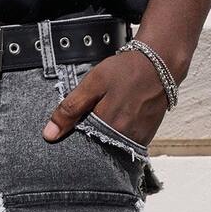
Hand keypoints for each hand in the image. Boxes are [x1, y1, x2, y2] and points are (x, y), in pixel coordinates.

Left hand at [43, 48, 167, 146]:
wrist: (161, 63)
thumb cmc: (126, 70)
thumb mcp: (93, 83)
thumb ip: (70, 109)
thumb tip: (49, 134)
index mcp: (107, 127)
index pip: (81, 145)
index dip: (75, 137)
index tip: (74, 127)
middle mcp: (123, 138)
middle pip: (97, 148)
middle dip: (91, 138)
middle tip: (95, 116)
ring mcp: (136, 140)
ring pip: (112, 147)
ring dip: (106, 138)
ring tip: (110, 116)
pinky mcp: (146, 138)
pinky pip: (126, 144)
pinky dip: (120, 137)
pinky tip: (121, 120)